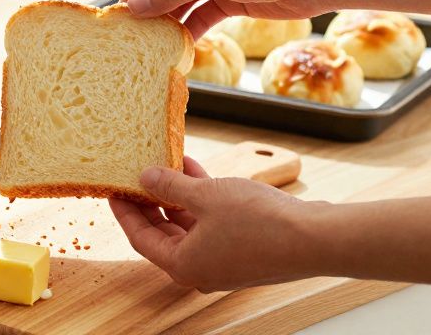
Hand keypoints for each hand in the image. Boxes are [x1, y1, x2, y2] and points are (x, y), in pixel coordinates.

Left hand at [108, 158, 313, 291]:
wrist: (317, 238)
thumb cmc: (260, 222)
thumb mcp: (205, 196)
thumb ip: (170, 187)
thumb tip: (144, 178)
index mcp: (183, 264)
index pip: (140, 237)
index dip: (124, 210)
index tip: (112, 188)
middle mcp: (200, 268)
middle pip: (162, 232)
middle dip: (150, 200)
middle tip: (136, 173)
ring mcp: (223, 261)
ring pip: (188, 225)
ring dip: (177, 195)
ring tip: (166, 161)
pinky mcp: (243, 249)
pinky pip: (211, 223)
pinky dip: (201, 200)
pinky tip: (195, 169)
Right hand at [121, 0, 335, 37]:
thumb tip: (134, 7)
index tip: (122, 13)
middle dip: (152, 7)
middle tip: (133, 32)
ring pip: (183, 2)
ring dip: (170, 21)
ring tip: (152, 42)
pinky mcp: (231, 0)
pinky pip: (201, 15)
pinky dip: (190, 29)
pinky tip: (178, 45)